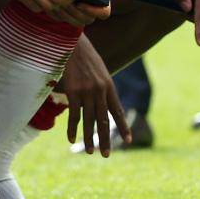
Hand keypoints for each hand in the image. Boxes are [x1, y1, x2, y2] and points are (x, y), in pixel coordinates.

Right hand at [60, 38, 130, 155]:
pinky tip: (71, 139)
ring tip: (91, 152)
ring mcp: (87, 92)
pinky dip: (72, 129)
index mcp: (109, 86)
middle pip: (104, 120)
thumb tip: (102, 101)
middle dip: (106, 139)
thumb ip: (102, 87)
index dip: (124, 126)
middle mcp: (101, 91)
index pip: (118, 111)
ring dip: (89, 138)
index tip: (128, 140)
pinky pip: (74, 115)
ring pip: (90, 120)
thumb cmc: (85, 57)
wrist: (73, 43)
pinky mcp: (74, 92)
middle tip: (107, 155)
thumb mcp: (100, 71)